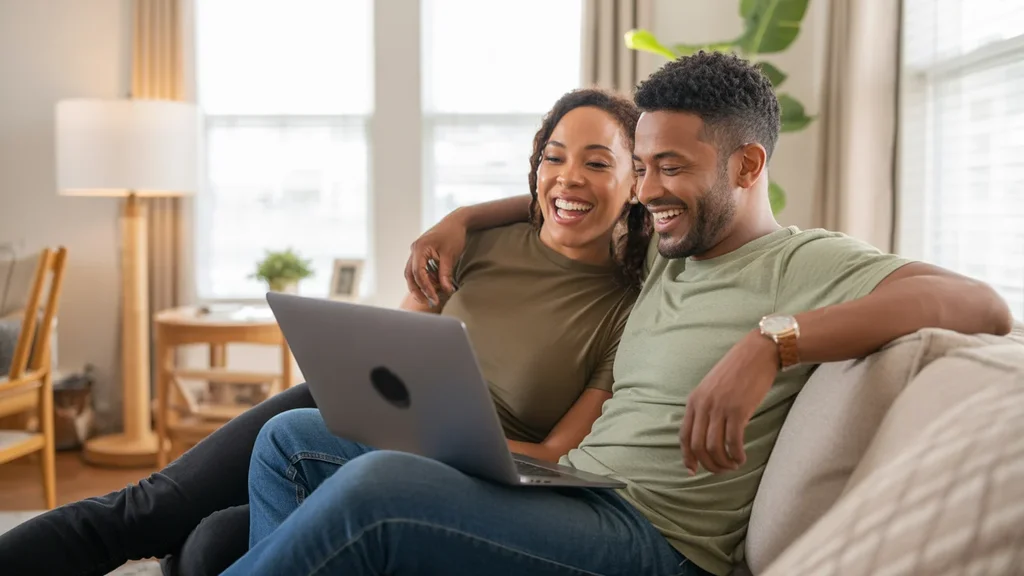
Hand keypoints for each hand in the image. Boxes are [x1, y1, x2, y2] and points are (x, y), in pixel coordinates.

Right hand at [404, 210, 467, 306]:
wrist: (456, 222)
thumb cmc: (453, 235)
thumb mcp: (450, 256)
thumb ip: (446, 274)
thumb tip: (446, 291)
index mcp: (420, 248)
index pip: (418, 274)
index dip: (426, 288)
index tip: (434, 299)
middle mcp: (414, 250)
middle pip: (410, 276)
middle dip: (418, 291)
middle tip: (429, 302)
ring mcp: (416, 252)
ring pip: (412, 274)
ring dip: (421, 286)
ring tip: (433, 295)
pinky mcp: (420, 254)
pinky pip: (418, 270)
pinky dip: (425, 278)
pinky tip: (436, 284)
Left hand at [680, 330, 778, 474]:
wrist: (757, 353)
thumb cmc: (737, 371)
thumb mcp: (712, 388)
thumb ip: (705, 407)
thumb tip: (705, 433)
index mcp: (694, 400)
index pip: (684, 436)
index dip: (687, 457)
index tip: (694, 471)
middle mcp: (703, 405)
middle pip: (698, 446)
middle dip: (709, 464)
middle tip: (722, 470)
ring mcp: (720, 408)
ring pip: (714, 448)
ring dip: (724, 463)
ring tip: (734, 464)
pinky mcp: (738, 410)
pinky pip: (733, 442)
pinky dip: (736, 455)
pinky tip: (742, 458)